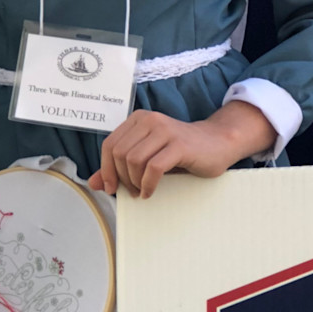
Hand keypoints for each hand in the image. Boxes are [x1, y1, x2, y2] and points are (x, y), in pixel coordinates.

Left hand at [88, 103, 276, 199]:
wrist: (218, 143)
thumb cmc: (182, 152)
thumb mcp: (147, 158)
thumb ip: (119, 168)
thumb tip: (94, 183)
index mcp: (139, 119)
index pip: (109, 145)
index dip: (106, 169)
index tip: (112, 187)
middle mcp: (150, 120)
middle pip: (119, 154)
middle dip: (121, 178)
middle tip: (132, 191)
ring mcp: (165, 131)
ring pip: (133, 160)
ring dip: (135, 183)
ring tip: (142, 191)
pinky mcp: (179, 145)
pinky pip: (153, 168)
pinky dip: (148, 185)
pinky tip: (150, 192)